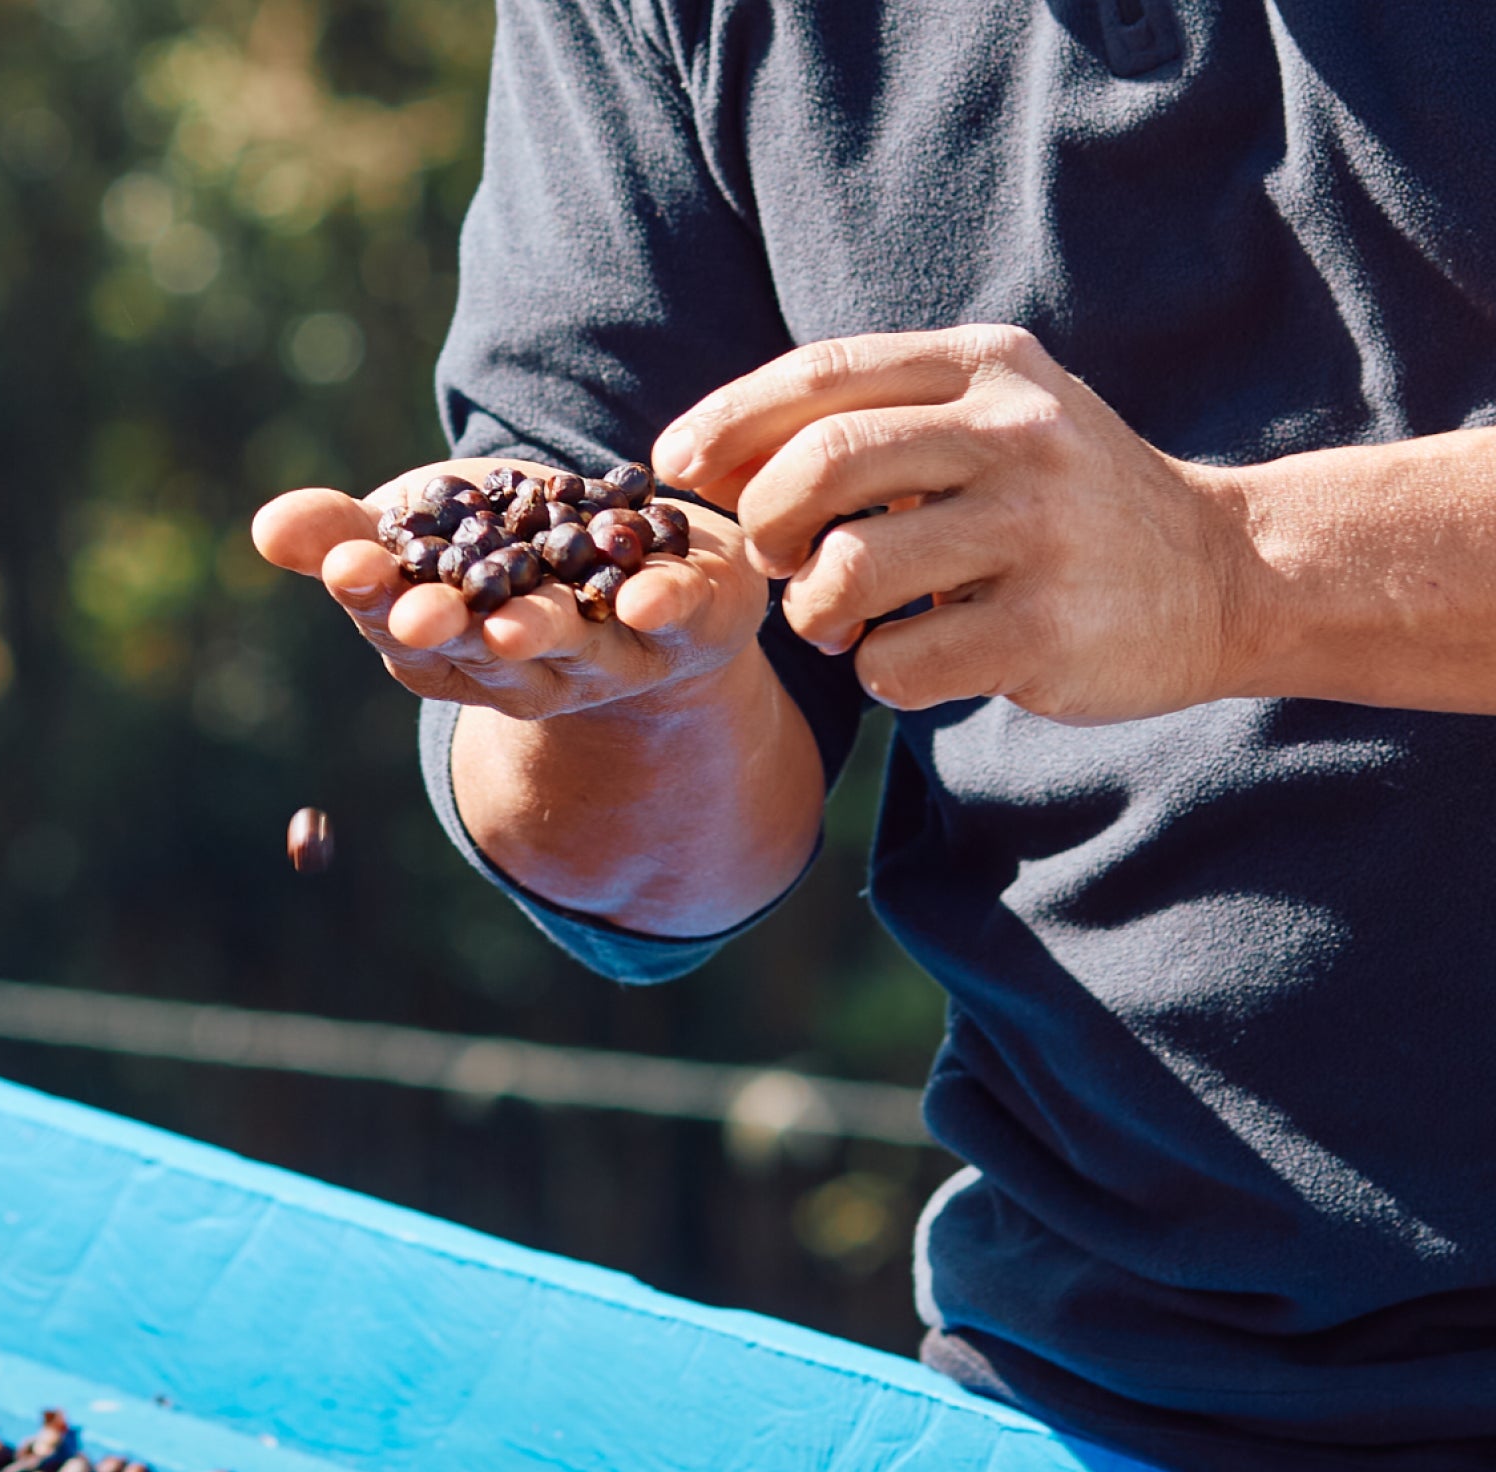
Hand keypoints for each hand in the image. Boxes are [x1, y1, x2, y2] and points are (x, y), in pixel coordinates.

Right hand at [251, 457, 768, 720]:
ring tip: (514, 623)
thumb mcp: (426, 530)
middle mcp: (529, 667)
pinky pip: (675, 619)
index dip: (375, 596)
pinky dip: (662, 605)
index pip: (403, 623)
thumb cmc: (513, 551)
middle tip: (419, 615)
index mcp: (456, 647)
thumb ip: (350, 534)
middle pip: (482, 648)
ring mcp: (611, 657)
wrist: (656, 578)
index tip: (347, 568)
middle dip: (449, 630)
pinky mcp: (688, 626)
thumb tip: (266, 527)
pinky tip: (649, 594)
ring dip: (542, 633)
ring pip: (573, 645)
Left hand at [652, 326, 1260, 722]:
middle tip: (774, 560)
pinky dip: (875, 674)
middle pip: (821, 467)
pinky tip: (901, 663)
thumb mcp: (997, 419)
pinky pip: (902, 663)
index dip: (728, 421)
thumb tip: (726, 459)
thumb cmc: (1068, 498)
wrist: (1223, 573)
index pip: (823, 374)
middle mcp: (1015, 436)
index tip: (676, 466)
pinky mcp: (1047, 632)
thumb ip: (883, 421)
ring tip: (833, 623)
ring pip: (850, 572)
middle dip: (764, 523)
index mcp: (988, 369)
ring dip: (812, 612)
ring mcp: (1037, 535)